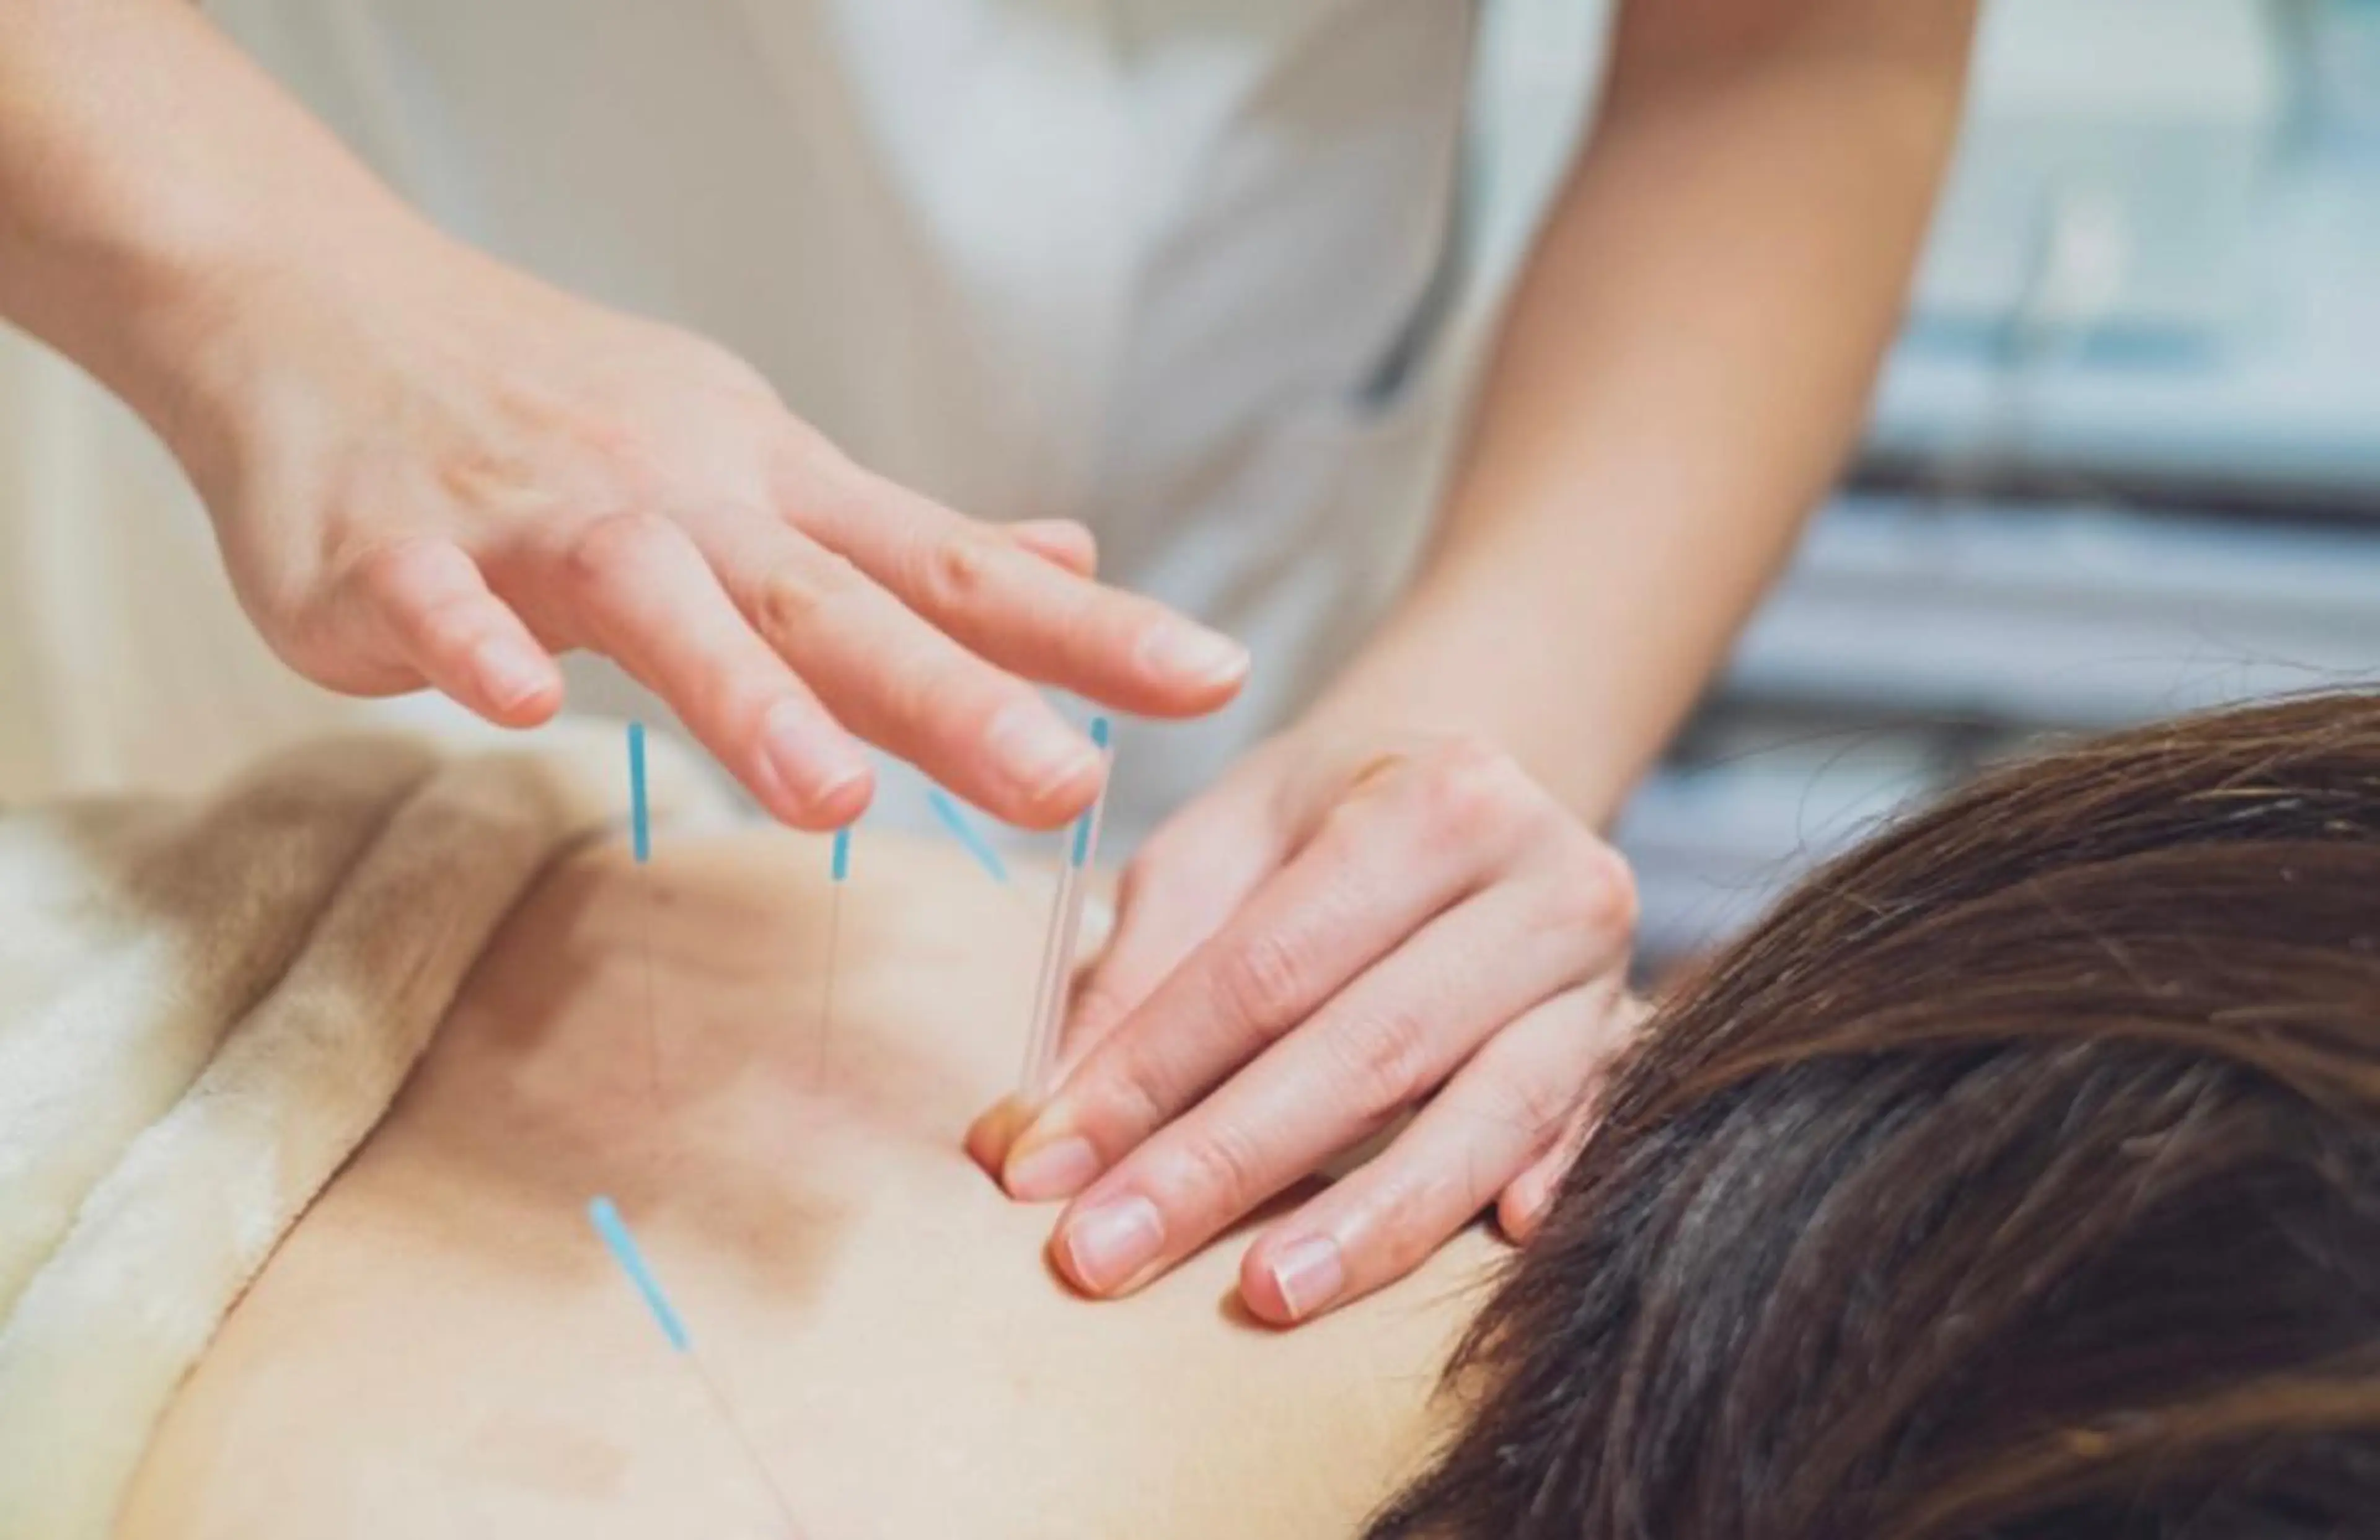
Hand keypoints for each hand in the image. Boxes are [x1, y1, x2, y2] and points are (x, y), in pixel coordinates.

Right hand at [164, 227, 1247, 829]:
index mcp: (777, 491)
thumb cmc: (564, 409)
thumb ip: (908, 543)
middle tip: (1067, 781)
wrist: (323, 306)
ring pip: (656, 600)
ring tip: (833, 790)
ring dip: (743, 692)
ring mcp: (534, 521)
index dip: (1088, 630)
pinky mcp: (391, 552)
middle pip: (835, 601)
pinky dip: (472, 642)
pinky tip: (514, 700)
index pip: (955, 569)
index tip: (1217, 678)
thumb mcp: (759, 459)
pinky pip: (437, 601)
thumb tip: (1071, 561)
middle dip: (955, 696)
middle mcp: (683, 500)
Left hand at [967, 725, 1643, 1322]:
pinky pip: (1587, 1131)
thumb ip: (1138, 976)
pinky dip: (1543, 1183)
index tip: (1045, 1165)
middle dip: (1226, 1163)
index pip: (1267, 965)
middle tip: (1106, 1253)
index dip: (1148, 1074)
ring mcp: (1599, 971)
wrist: (1476, 795)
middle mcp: (1542, 877)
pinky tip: (1495, 1244)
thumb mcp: (1219, 848)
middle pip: (1368, 1044)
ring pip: (1489, 1110)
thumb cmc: (1329, 823)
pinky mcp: (1625, 1043)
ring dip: (1373, 1215)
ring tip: (1268, 1293)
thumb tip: (1043, 1131)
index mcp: (1432, 798)